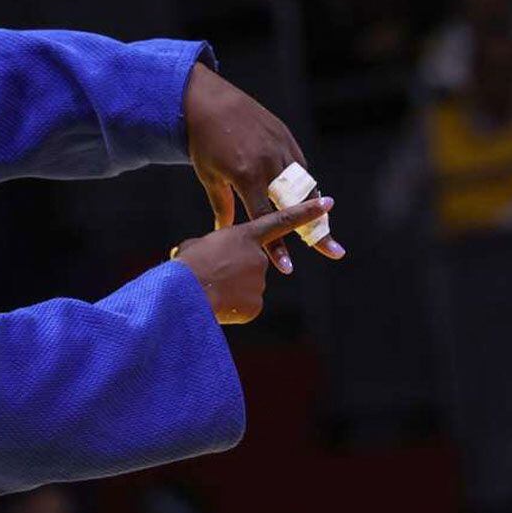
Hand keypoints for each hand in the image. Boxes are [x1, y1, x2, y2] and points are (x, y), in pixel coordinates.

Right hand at [173, 196, 333, 324]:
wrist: (183, 292)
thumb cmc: (185, 265)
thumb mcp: (197, 246)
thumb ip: (212, 247)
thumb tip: (204, 254)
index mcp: (245, 236)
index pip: (282, 221)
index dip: (307, 212)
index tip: (329, 203)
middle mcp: (259, 257)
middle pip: (252, 266)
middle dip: (233, 273)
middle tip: (211, 277)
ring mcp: (260, 281)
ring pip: (248, 288)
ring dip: (230, 291)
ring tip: (209, 290)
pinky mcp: (256, 304)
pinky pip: (245, 307)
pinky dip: (232, 309)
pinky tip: (217, 306)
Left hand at [184, 63, 344, 271]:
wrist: (208, 100)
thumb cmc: (203, 142)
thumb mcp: (209, 176)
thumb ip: (223, 205)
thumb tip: (226, 232)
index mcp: (246, 175)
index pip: (266, 220)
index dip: (277, 247)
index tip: (288, 269)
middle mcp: (268, 162)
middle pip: (297, 207)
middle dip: (317, 232)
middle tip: (335, 252)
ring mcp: (281, 147)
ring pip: (305, 186)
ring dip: (315, 211)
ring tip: (326, 232)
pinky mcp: (286, 137)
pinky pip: (301, 167)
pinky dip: (306, 185)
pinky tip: (311, 201)